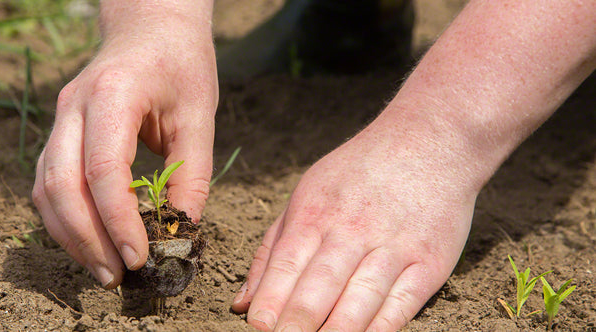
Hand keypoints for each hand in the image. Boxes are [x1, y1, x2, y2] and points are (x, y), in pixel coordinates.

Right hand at [32, 9, 216, 287]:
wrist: (150, 25)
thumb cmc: (181, 63)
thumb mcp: (199, 115)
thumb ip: (191, 175)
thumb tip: (181, 232)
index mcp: (113, 94)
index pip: (103, 168)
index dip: (117, 220)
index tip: (138, 257)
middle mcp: (74, 105)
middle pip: (61, 184)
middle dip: (86, 239)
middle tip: (116, 277)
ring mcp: (59, 118)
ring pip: (45, 188)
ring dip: (70, 235)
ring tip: (103, 269)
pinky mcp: (57, 132)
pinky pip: (47, 182)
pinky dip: (64, 218)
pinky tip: (90, 241)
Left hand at [231, 114, 481, 330]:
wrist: (430, 139)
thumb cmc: (359, 171)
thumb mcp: (307, 193)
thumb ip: (273, 249)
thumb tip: (242, 302)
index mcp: (316, 213)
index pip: (287, 265)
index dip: (271, 300)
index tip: (257, 327)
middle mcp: (353, 231)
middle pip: (320, 287)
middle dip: (297, 322)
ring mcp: (394, 247)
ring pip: (360, 301)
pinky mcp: (430, 262)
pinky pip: (402, 305)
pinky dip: (381, 329)